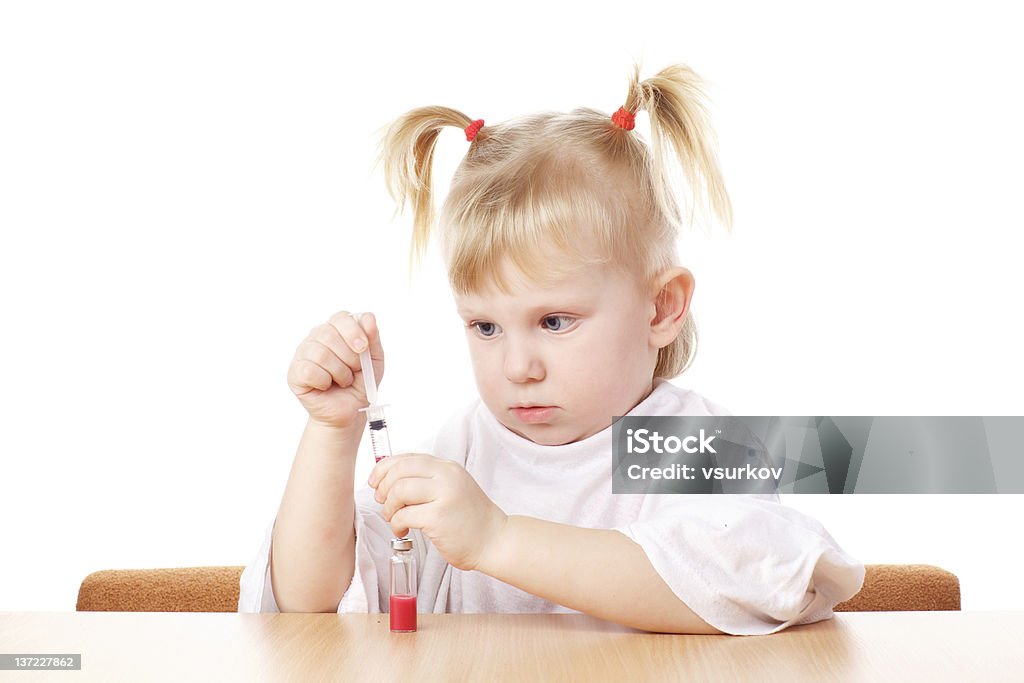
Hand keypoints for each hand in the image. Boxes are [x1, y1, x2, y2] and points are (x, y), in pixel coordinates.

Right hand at [286, 310, 384, 429]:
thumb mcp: (374, 359)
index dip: (353, 331)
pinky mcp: (295, 373)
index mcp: (336, 329)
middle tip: (354, 370)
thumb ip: (373, 337)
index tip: (363, 348)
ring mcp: (303, 354)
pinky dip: (324, 382)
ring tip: (343, 380)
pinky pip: (309, 371)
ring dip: (339, 372)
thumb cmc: (360, 382)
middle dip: (349, 356)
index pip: (340, 318)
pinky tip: (326, 386)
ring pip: (320, 354)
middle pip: (328, 334)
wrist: (350, 410)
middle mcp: (317, 337)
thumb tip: (369, 318)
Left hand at [369, 453, 507, 571]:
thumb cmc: (469, 518)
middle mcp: (446, 476)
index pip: (407, 458)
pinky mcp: (438, 517)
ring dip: (388, 507)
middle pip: (399, 471)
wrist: (494, 540)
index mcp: (447, 467)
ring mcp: (444, 495)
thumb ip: (427, 480)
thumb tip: (389, 480)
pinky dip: (396, 524)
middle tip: (383, 503)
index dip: (384, 469)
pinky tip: (403, 530)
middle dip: (383, 488)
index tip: (376, 482)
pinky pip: (403, 516)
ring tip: (394, 518)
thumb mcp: (452, 488)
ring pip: (398, 491)